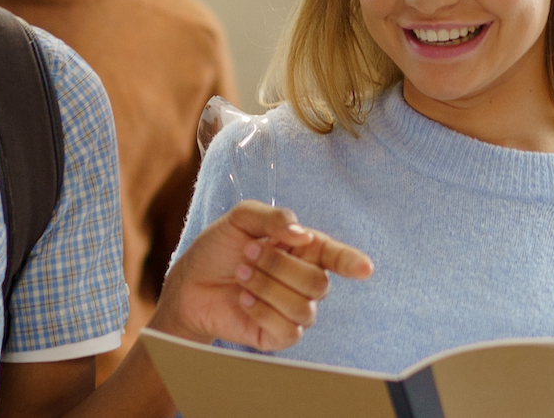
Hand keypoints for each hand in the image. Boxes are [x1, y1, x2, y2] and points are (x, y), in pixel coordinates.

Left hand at [149, 201, 372, 352]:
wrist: (188, 283)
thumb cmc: (218, 250)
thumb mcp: (239, 219)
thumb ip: (272, 217)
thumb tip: (302, 234)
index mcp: (303, 250)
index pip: (336, 256)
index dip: (352, 262)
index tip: (364, 268)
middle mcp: (304, 281)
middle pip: (318, 282)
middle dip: (277, 265)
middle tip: (247, 254)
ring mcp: (294, 310)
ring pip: (303, 307)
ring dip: (265, 286)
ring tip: (241, 275)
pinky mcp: (279, 335)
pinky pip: (287, 330)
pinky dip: (260, 310)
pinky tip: (243, 300)